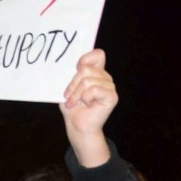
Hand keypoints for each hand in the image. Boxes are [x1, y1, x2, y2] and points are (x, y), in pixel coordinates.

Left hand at [60, 49, 115, 167]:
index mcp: (96, 72)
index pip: (98, 54)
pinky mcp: (112, 96)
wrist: (77, 125)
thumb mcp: (68, 87)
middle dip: (73, 84)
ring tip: (75, 102)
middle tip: (69, 96)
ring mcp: (110, 86)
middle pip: (86, 69)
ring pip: (87, 80)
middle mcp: (105, 77)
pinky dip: (85, 98)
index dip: (85, 59)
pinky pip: (94, 90)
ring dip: (76, 94)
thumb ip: (72, 74)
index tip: (75, 70)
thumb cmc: (72, 107)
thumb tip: (69, 65)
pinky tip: (87, 104)